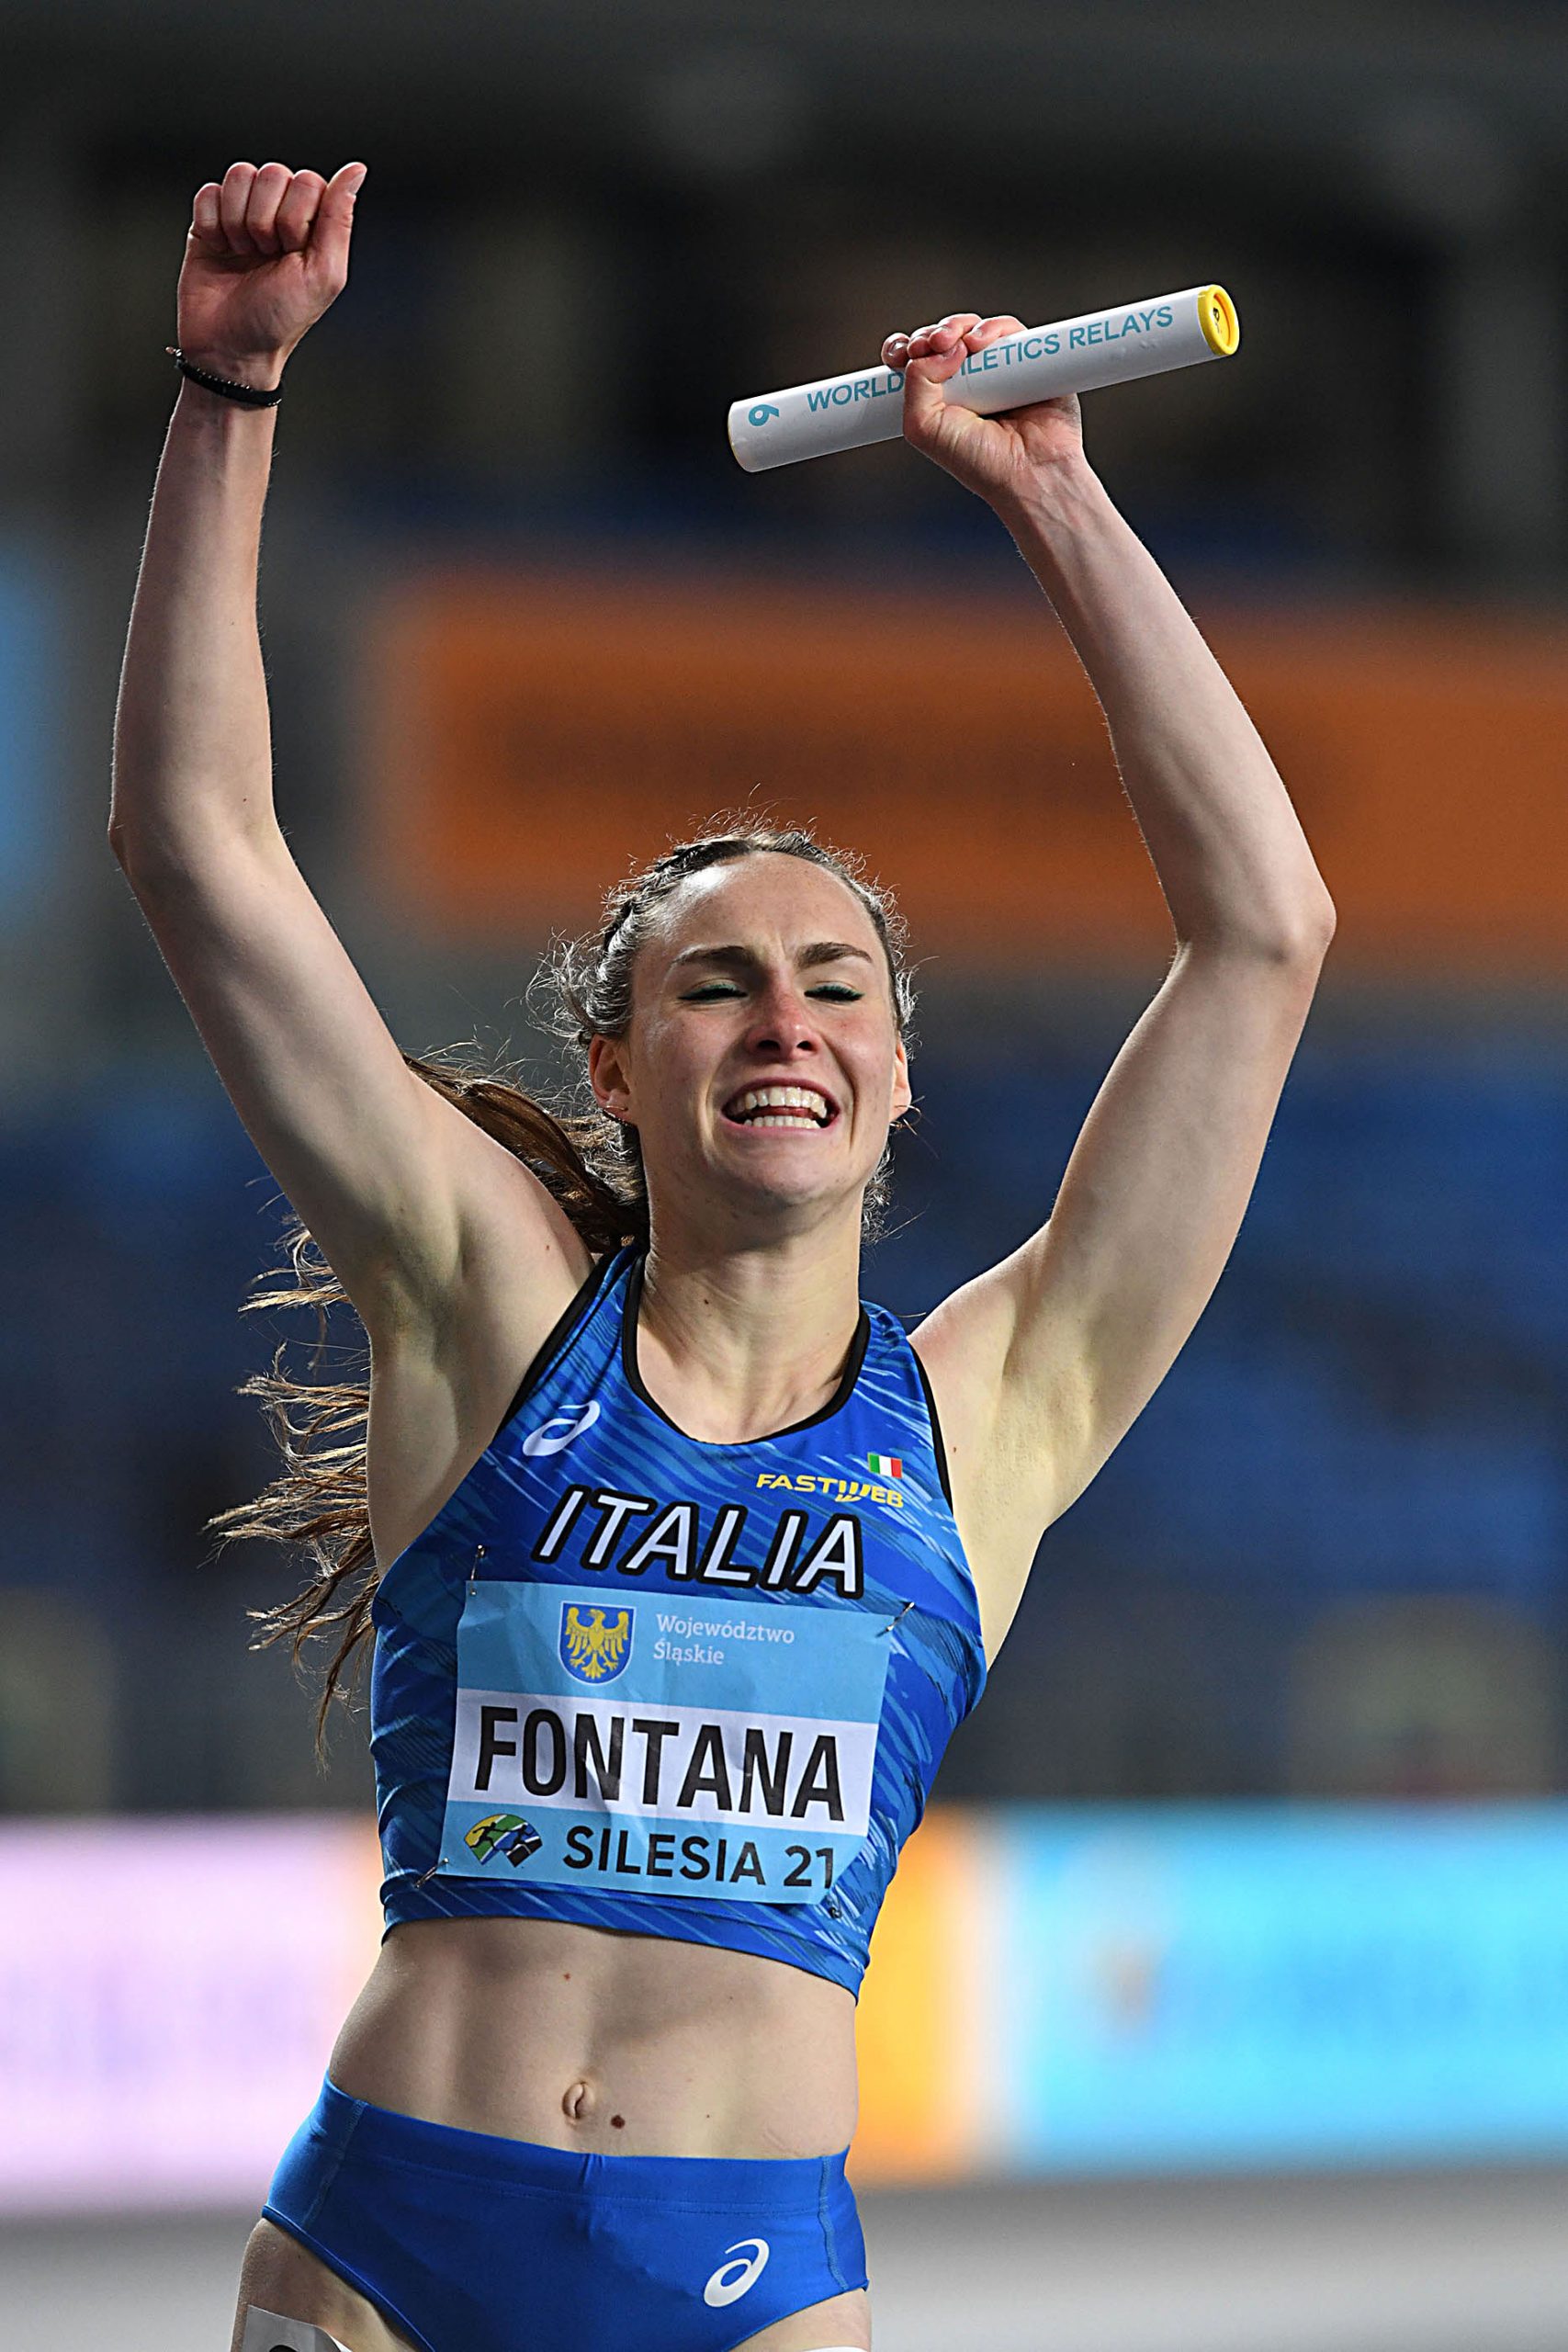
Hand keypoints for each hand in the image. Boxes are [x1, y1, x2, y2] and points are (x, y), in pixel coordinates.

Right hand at [175, 160, 366, 389]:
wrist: (229, 346)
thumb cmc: (280, 318)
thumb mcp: (323, 274)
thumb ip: (340, 218)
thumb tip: (357, 169)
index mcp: (311, 223)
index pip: (307, 181)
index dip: (297, 216)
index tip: (292, 252)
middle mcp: (278, 212)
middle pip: (272, 173)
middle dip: (266, 219)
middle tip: (265, 256)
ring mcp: (242, 214)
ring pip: (240, 175)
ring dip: (238, 220)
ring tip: (243, 254)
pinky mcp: (208, 221)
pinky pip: (208, 192)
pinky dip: (212, 223)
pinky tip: (220, 249)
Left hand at [881, 312, 1084, 509]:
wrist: (1030, 471)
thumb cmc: (981, 462)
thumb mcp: (924, 428)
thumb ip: (916, 384)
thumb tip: (940, 347)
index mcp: (939, 399)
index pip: (914, 361)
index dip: (905, 349)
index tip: (900, 355)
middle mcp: (967, 382)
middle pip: (941, 338)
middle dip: (930, 334)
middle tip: (930, 344)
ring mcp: (997, 370)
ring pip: (971, 330)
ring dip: (957, 326)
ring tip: (958, 343)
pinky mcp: (1028, 360)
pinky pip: (1008, 330)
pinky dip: (992, 328)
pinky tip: (980, 342)